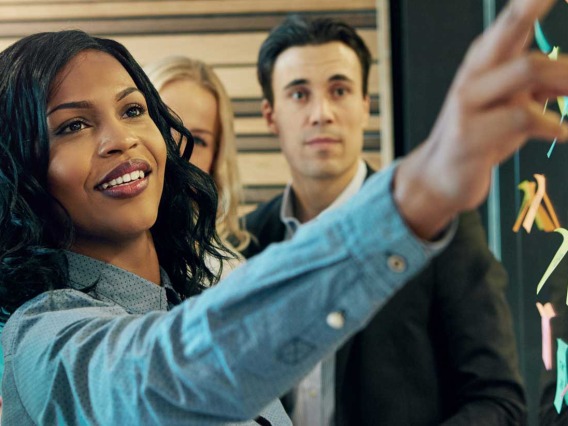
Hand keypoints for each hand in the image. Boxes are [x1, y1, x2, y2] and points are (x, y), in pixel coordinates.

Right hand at [394, 0, 567, 238]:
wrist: (438, 176)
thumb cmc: (479, 136)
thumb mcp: (514, 104)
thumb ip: (544, 84)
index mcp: (488, 59)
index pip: (516, 17)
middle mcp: (476, 71)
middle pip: (512, 25)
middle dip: (535, 3)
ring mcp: (469, 101)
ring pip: (528, 70)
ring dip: (567, 79)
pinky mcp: (469, 133)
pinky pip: (522, 118)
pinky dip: (553, 125)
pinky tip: (563, 133)